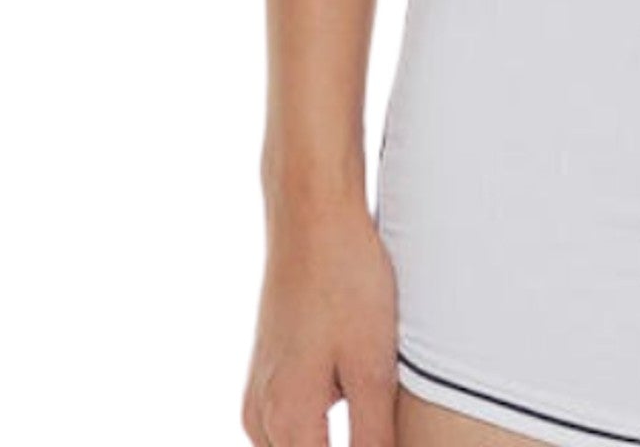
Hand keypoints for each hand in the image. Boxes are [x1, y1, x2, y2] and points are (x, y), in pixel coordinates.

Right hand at [243, 190, 399, 446]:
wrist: (312, 216)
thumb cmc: (346, 280)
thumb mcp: (373, 364)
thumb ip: (373, 435)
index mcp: (288, 421)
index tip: (381, 435)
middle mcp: (261, 417)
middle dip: (345, 444)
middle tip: (378, 415)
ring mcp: (259, 395)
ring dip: (328, 439)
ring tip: (370, 403)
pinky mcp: (266, 375)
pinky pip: (289, 426)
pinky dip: (317, 425)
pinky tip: (350, 390)